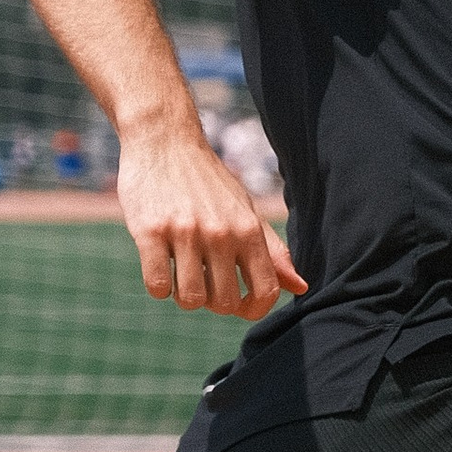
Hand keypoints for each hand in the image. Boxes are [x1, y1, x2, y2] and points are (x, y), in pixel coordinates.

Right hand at [116, 117, 307, 317]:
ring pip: (191, 299)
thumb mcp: (246, 210)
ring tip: (180, 271)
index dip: (254, 310)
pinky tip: (160, 265)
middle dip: (213, 303)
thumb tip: (300, 286)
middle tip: (203, 280)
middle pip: (225, 303)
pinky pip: (158, 286)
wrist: (165, 141)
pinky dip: (158, 286)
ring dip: (183, 295)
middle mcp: (221, 232)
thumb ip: (272, 251)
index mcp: (248, 229)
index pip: (266, 291)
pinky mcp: (150, 232)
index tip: (239, 306)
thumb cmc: (209, 182)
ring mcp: (185, 232)